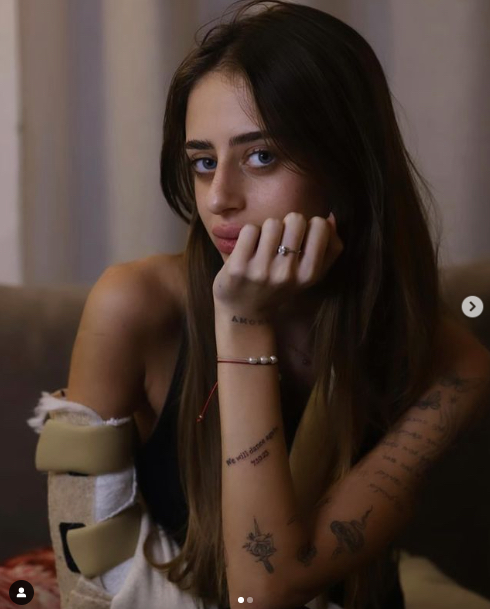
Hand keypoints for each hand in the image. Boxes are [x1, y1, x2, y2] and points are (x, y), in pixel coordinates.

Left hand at [212, 211, 343, 316]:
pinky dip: (249, 236)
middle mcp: (287, 273)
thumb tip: (330, 217)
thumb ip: (329, 248)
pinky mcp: (238, 267)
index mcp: (309, 274)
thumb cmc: (280, 286)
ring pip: (272, 223)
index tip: (300, 239)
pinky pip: (249, 230)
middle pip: (295, 219)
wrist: (245, 312)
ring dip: (267, 230)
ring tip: (264, 247)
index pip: (320, 225)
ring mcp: (261, 270)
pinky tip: (248, 250)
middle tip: (280, 242)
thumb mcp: (309, 275)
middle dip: (287, 225)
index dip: (309, 226)